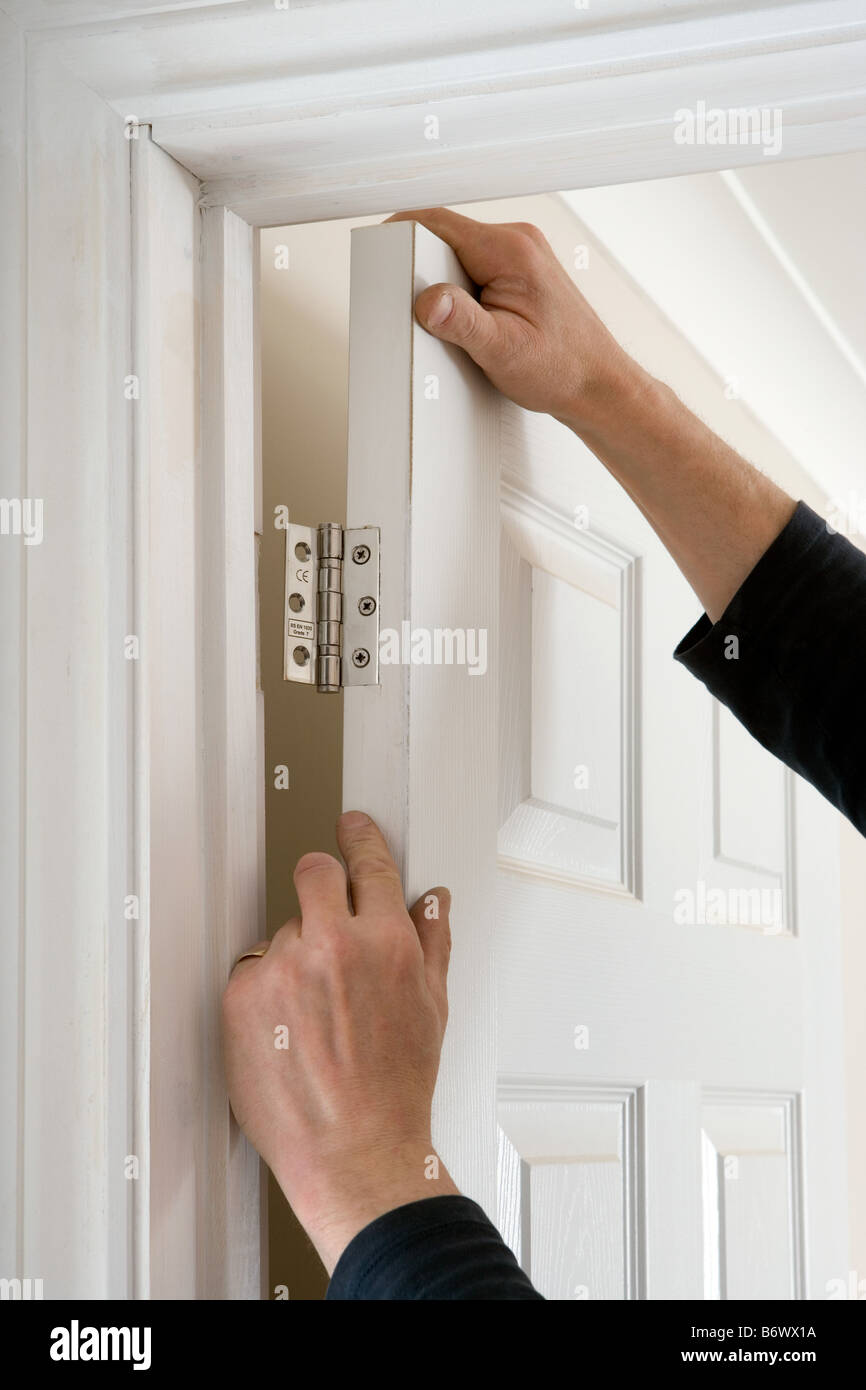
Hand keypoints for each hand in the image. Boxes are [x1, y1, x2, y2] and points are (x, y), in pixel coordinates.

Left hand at [221, 810, 457, 1273]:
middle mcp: (332, 947)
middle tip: (326, 908)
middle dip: (321, 881)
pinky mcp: (241, 998)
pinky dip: (264, 990)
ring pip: (281, 930)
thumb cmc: (396, 1091)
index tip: (352, 826)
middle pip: (313, 872)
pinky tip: (287, 1028)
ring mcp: (282, 970)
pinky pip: (251, 969)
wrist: (355, 1152)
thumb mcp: (433, 1008)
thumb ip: (431, 942)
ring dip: (295, 953)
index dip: (360, 838)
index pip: (370, 863)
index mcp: (386, 943)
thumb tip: (432, 902)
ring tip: (314, 1012)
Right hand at [387, 205, 643, 428]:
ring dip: (442, 285)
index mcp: (511, 251)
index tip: (379, 253)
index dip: (401, 235)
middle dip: (422, 269)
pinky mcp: (520, 275)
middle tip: (412, 307)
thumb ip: (462, 322)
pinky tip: (465, 325)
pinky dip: (460, 295)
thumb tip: (426, 299)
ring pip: (459, 256)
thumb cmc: (563, 370)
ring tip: (444, 324)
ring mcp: (521, 257)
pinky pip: (475, 271)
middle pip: (446, 238)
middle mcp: (518, 244)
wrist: (599, 386)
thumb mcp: (503, 351)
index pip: (439, 223)